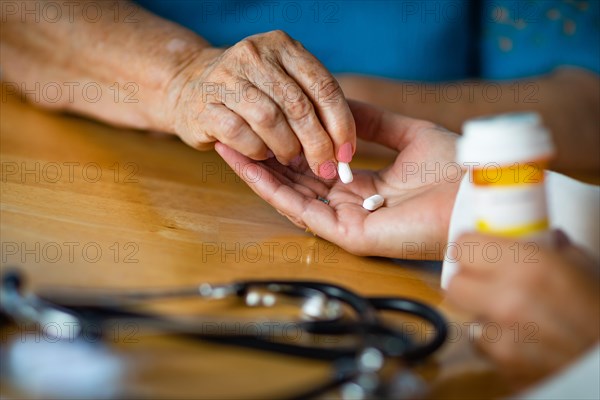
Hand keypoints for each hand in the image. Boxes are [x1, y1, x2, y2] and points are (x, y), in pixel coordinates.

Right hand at [167, 30, 355, 178]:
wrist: (192, 85)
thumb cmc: (253, 92)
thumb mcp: (285, 84)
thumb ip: (314, 105)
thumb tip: (345, 148)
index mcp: (282, 46)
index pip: (323, 86)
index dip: (341, 124)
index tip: (348, 153)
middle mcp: (253, 55)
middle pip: (298, 106)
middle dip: (317, 144)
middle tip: (325, 168)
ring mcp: (225, 78)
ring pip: (269, 120)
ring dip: (286, 148)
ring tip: (290, 158)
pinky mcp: (203, 104)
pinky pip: (240, 135)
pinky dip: (258, 151)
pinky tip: (263, 155)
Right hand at [215, 100, 460, 258]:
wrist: (480, 195)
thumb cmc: (454, 168)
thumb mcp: (409, 133)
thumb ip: (372, 122)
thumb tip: (340, 106)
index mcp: (365, 187)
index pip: (316, 168)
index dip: (289, 146)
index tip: (265, 124)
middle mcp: (350, 206)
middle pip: (296, 183)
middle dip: (265, 158)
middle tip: (234, 131)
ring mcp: (346, 222)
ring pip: (290, 196)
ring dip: (258, 172)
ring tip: (228, 145)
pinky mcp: (346, 234)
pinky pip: (300, 210)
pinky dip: (270, 188)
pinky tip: (246, 164)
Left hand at [447, 231, 599, 386]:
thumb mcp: (581, 265)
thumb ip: (547, 247)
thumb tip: (531, 234)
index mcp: (527, 267)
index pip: (463, 246)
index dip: (471, 247)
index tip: (477, 250)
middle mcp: (506, 301)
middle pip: (454, 284)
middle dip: (468, 280)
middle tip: (487, 281)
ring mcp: (502, 338)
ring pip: (467, 317)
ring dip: (483, 313)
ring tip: (514, 315)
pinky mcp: (503, 366)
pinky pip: (484, 345)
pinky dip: (497, 341)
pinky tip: (522, 339)